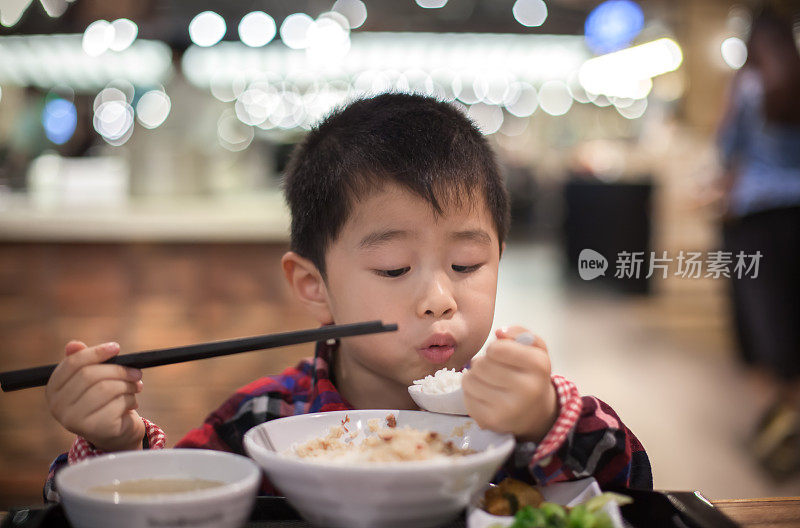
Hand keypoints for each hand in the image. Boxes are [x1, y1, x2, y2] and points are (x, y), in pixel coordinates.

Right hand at [45, 341, 144, 451]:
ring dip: (128, 385)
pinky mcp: (93, 429)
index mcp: (53, 389)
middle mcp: (57, 406)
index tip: (116, 347)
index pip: (72, 364)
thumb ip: (83, 361)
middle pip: (90, 375)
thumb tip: (73, 345)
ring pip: (106, 389)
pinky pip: (117, 404)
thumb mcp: (93, 379)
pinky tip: (131, 403)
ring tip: (136, 387)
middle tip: (136, 372)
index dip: (96, 352)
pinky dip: (130, 400)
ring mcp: (73, 420)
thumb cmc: (103, 400)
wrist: (114, 432)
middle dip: (119, 370)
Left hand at [462, 326, 557, 441]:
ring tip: (488, 381)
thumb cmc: (531, 376)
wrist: (536, 413)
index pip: (496, 349)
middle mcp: (526, 389)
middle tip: (494, 370)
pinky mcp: (491, 421)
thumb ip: (519, 333)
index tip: (501, 355)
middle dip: (483, 363)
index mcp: (538, 366)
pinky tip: (485, 395)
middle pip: (480, 365)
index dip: (494, 349)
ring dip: (474, 376)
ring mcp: (508, 408)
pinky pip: (466, 397)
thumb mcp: (535, 349)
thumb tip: (499, 333)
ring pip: (469, 380)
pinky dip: (471, 392)